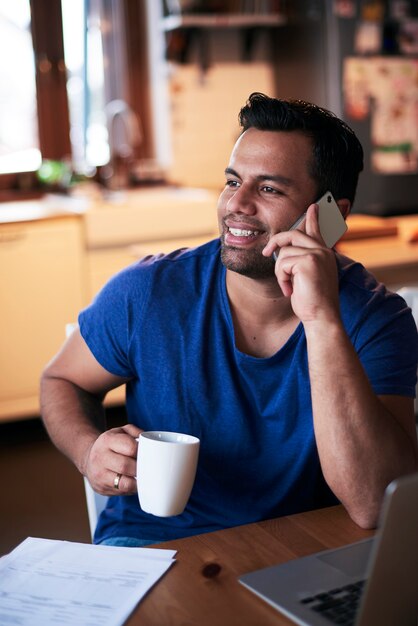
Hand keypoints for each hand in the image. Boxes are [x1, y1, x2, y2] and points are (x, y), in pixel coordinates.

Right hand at [84, 424, 141, 494]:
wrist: (88, 458)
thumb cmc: (109, 445)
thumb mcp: (120, 431)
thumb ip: (135, 432)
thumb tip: (148, 440)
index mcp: (107, 440)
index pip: (130, 447)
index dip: (143, 451)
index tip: (148, 454)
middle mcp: (100, 458)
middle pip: (126, 466)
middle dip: (140, 468)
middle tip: (148, 467)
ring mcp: (99, 475)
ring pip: (124, 483)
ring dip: (137, 481)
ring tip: (143, 477)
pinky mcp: (101, 489)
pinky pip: (122, 492)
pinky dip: (132, 489)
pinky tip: (134, 482)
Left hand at [263, 204, 339, 323]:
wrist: (321, 317)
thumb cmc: (312, 302)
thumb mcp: (307, 278)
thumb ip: (301, 262)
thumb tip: (283, 252)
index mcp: (324, 254)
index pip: (317, 230)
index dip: (313, 218)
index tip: (313, 206)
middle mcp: (323, 251)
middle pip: (292, 235)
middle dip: (276, 242)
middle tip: (266, 251)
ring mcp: (317, 254)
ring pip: (283, 252)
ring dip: (280, 272)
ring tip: (289, 286)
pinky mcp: (308, 261)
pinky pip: (282, 263)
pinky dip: (282, 278)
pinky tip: (290, 289)